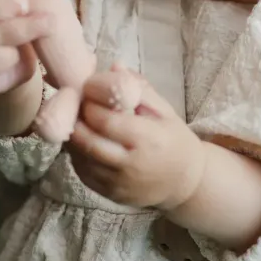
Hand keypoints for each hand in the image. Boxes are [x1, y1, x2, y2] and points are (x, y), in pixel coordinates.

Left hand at [68, 68, 207, 209]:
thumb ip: (139, 89)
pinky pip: (83, 172)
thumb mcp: (166, 111)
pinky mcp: (109, 195)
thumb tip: (114, 66)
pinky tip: (86, 142)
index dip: (90, 104)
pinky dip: (78, 154)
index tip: (88, 93)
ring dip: (74, 137)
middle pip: (86, 140)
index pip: (105, 120)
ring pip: (80, 157)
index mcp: (148, 139)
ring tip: (80, 121)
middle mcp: (131, 164)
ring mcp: (118, 183)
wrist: (185, 182)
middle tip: (76, 106)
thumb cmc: (176, 141)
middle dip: (76, 119)